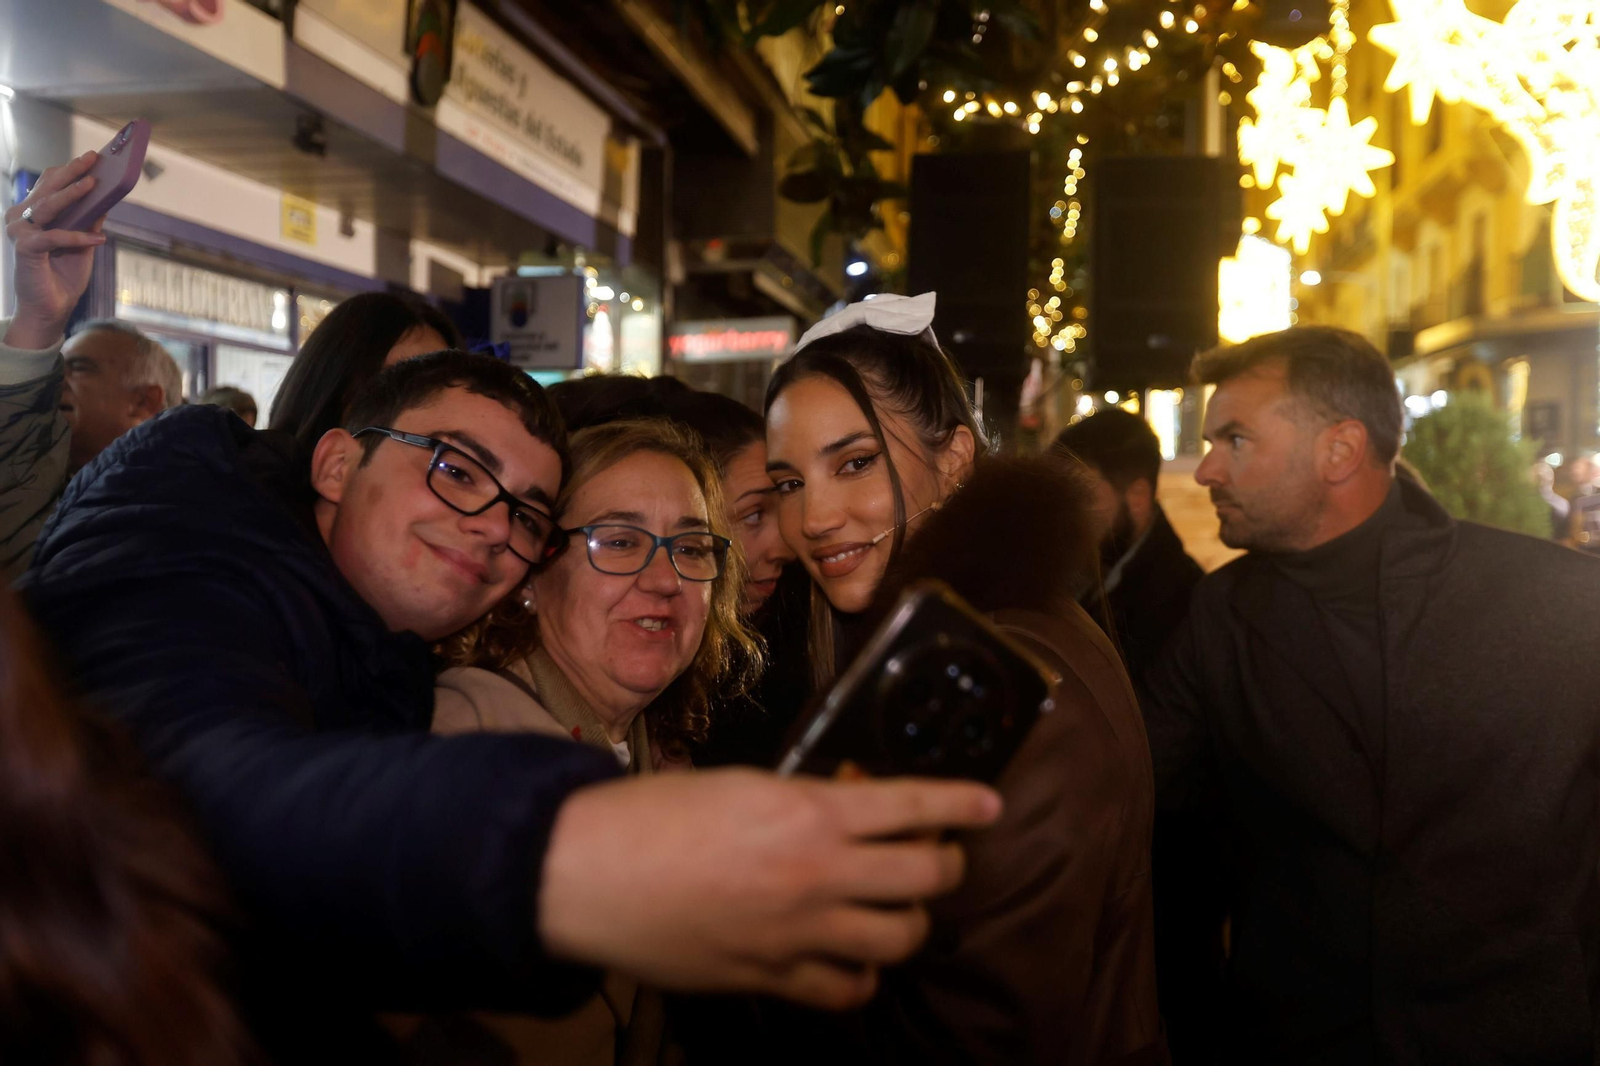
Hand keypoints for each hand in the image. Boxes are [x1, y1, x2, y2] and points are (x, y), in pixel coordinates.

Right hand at [3, 153, 107, 350]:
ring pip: (48, 206)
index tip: (93, 156)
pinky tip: (99, 239)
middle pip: (48, 188)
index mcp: (32, 212)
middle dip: (72, 171)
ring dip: (73, 194)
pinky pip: (54, 237)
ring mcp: (20, 232)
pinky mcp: (25, 249)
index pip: (48, 183)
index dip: (69, 169)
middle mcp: (21, 217)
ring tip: (95, 184)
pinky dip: (78, 237)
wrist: (52, 308)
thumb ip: (90, 221)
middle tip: (93, 158)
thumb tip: (107, 197)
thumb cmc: (64, 275)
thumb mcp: (83, 243)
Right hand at [538, 769, 1001, 1009]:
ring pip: (900, 938)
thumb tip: (840, 811)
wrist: (590, 873)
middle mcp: (820, 874)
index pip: (914, 804)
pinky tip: (856, 961)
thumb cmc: (653, 813)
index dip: (961, 801)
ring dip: (913, 919)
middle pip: (926, 875)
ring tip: (902, 906)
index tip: (989, 801)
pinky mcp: (772, 977)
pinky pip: (846, 990)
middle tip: (939, 853)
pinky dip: (863, 976)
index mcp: (811, 812)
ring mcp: (800, 933)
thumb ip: (801, 800)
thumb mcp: (740, 784)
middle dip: (947, 861)